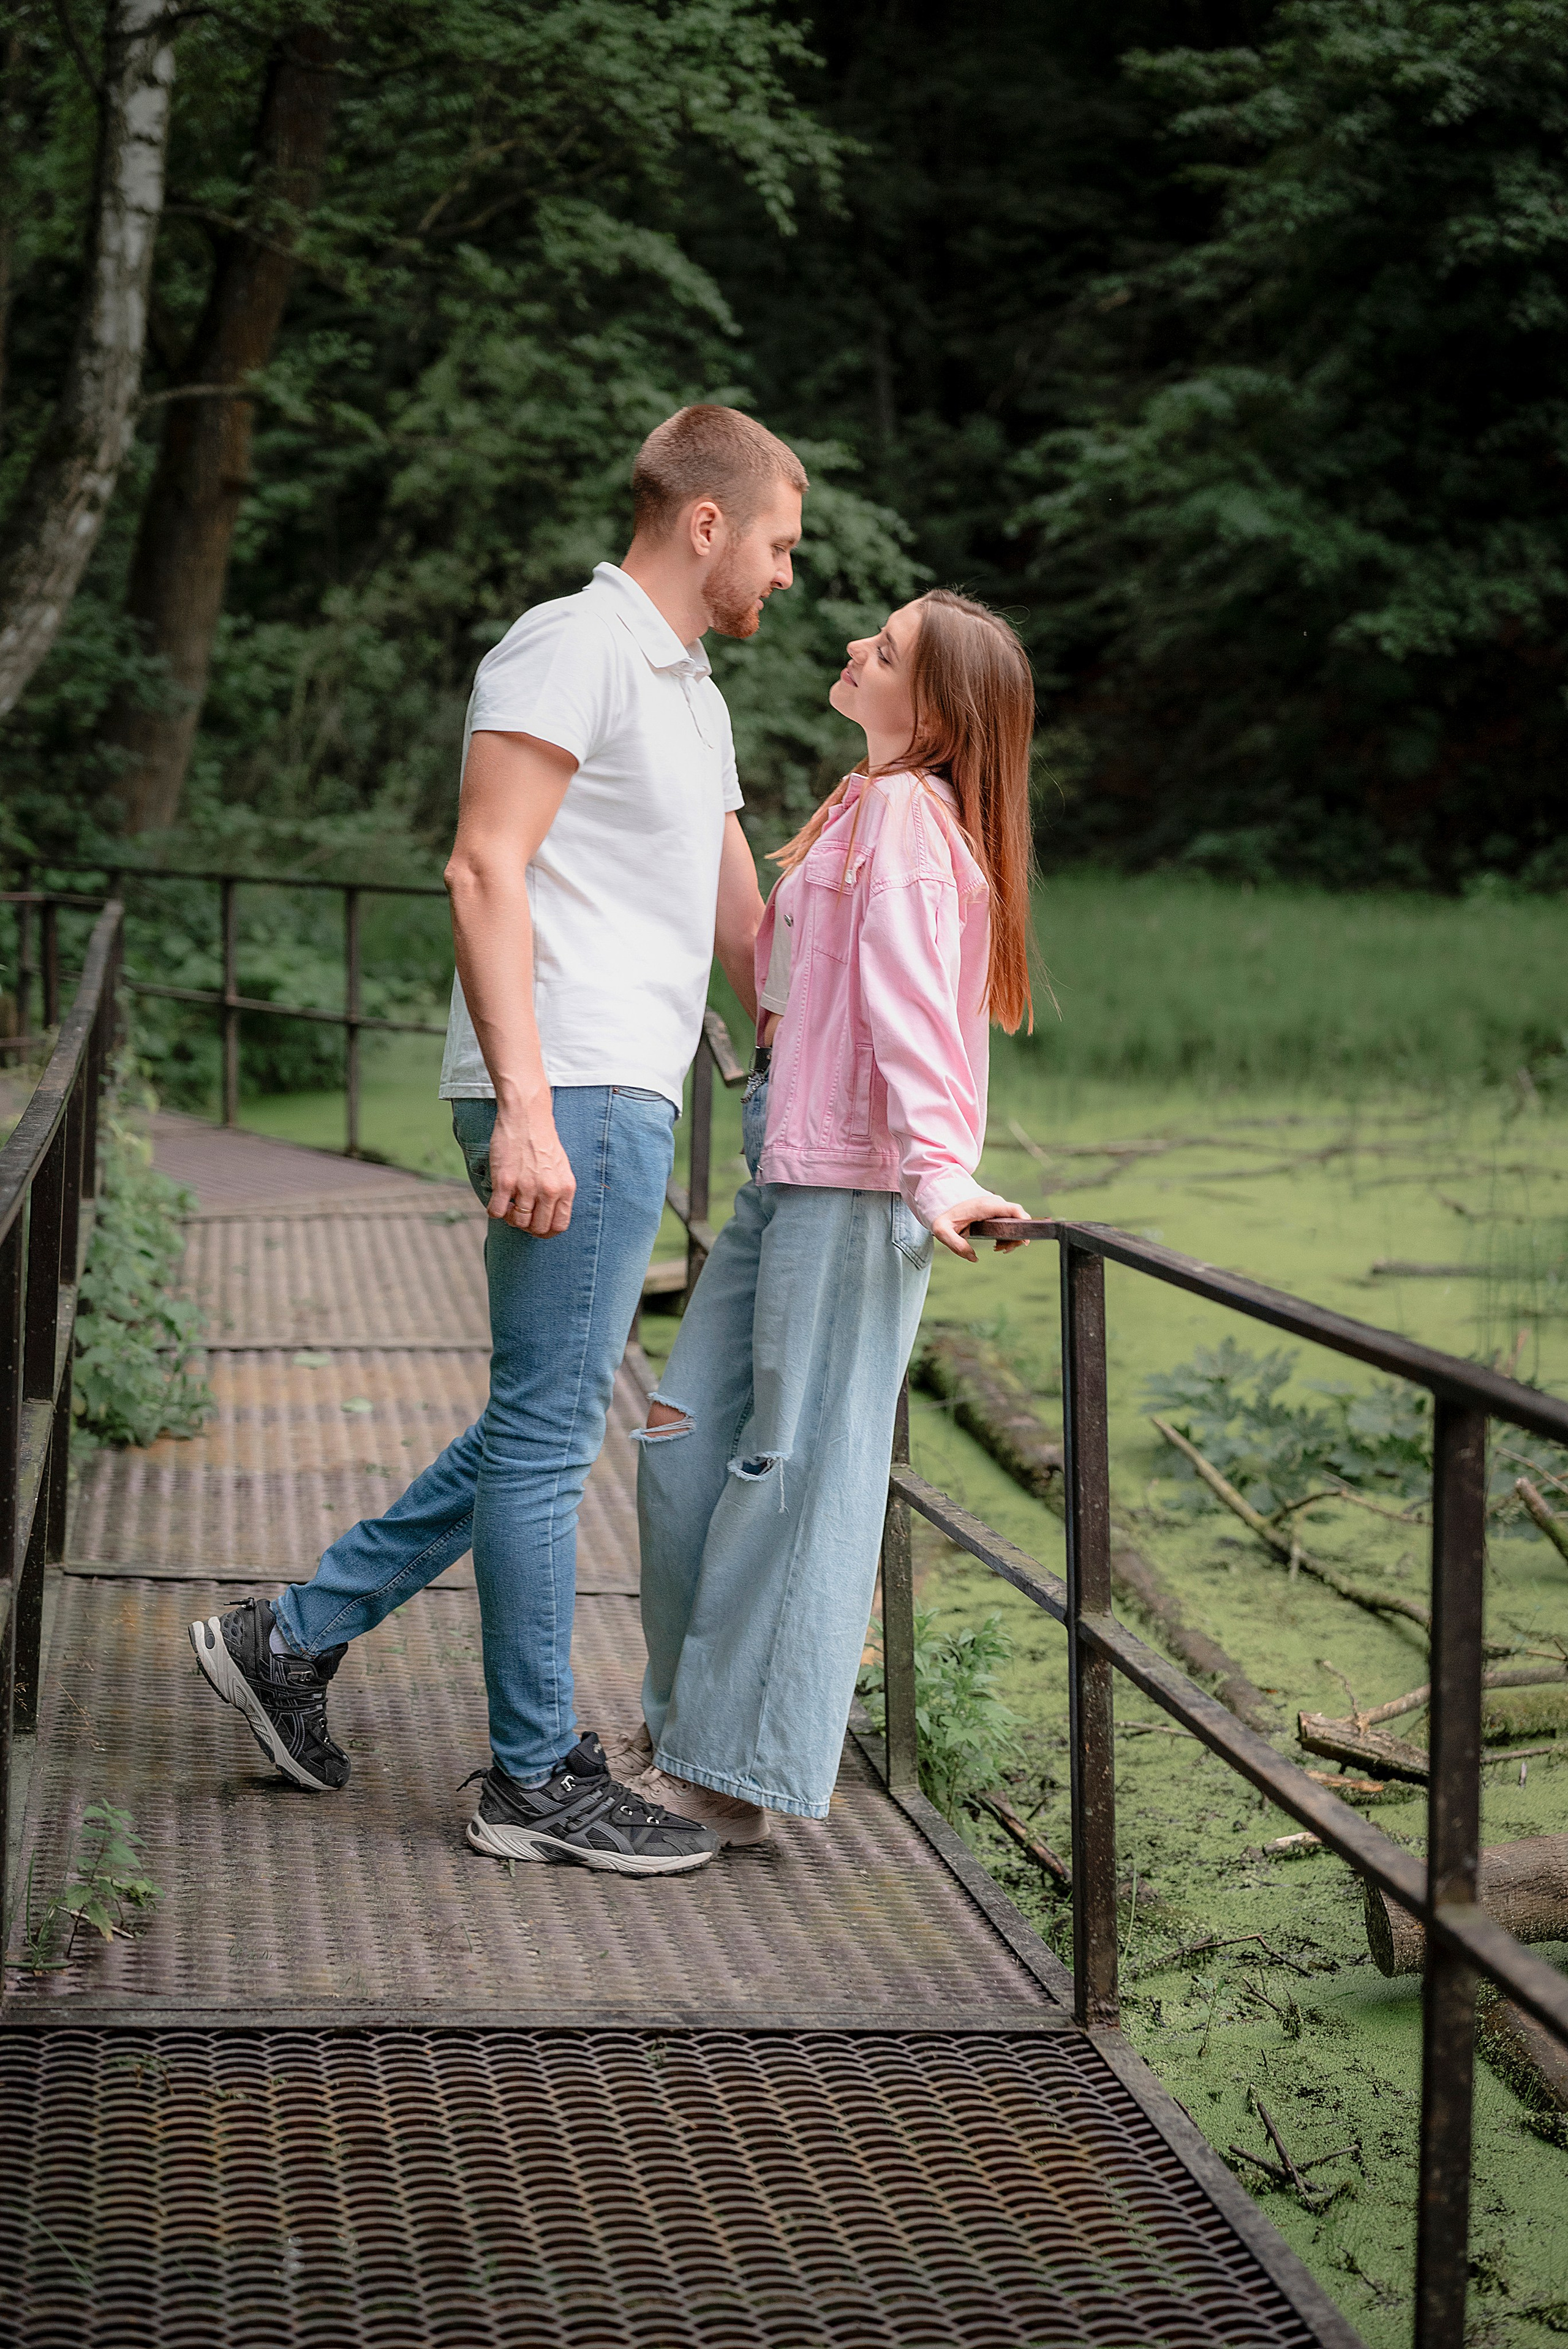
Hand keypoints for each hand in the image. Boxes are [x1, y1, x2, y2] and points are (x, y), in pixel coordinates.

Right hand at [486, 1099, 575, 1235]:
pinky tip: (497, 1199)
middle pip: (538, 1228)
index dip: (546, 1231)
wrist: (526, 1116)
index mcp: (566, 1188)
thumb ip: (559, 1192)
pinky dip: (495, 1211)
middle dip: (528, 1226)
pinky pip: (497, 1212)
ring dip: (511, 1218)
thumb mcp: (561, 1168)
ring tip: (509, 1204)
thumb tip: (549, 1214)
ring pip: (518, 1222)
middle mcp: (548, 1191)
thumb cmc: (543, 1140)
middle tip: (520, 1214)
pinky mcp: (504, 1182)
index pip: (559, 1225)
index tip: (537, 1226)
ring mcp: (526, 1187)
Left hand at [931, 1193, 1031, 1262]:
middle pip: (1017, 1218)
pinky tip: (997, 1243)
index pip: (1014, 1209)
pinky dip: (1007, 1233)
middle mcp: (993, 1203)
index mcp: (984, 1206)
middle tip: (1002, 1250)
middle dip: (1015, 1236)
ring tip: (997, 1249)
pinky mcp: (995, 1210)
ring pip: (1014, 1221)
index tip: (1024, 1240)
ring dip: (1011, 1237)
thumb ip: (956, 1245)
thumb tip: (974, 1258)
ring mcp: (995, 1205)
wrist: (941, 1205)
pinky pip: (1009, 1220)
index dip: (1024, 1223)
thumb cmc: (942, 1218)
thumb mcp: (942, 1232)